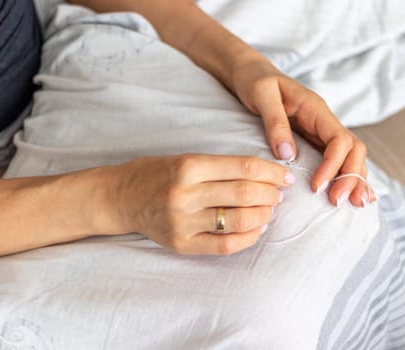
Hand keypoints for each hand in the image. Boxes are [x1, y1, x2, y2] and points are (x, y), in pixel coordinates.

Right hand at [102, 154, 293, 254]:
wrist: (121, 197)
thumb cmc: (156, 173)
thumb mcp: (185, 159)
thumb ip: (221, 167)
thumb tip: (263, 177)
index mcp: (189, 166)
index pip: (243, 168)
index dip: (271, 172)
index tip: (284, 175)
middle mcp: (185, 194)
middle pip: (244, 194)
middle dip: (271, 194)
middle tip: (278, 194)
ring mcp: (182, 222)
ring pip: (239, 221)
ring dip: (263, 215)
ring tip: (269, 210)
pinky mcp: (181, 244)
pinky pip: (225, 245)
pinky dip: (248, 237)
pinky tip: (257, 229)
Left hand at [231, 59, 375, 206]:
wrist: (251, 74)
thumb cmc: (255, 82)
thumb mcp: (261, 95)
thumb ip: (275, 122)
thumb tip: (288, 155)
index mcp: (316, 109)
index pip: (339, 139)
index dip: (334, 164)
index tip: (317, 186)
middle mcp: (324, 121)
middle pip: (354, 150)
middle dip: (350, 177)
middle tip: (337, 203)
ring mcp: (322, 131)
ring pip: (351, 156)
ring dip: (354, 179)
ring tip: (353, 205)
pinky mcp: (315, 140)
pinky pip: (338, 159)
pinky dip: (347, 176)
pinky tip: (352, 193)